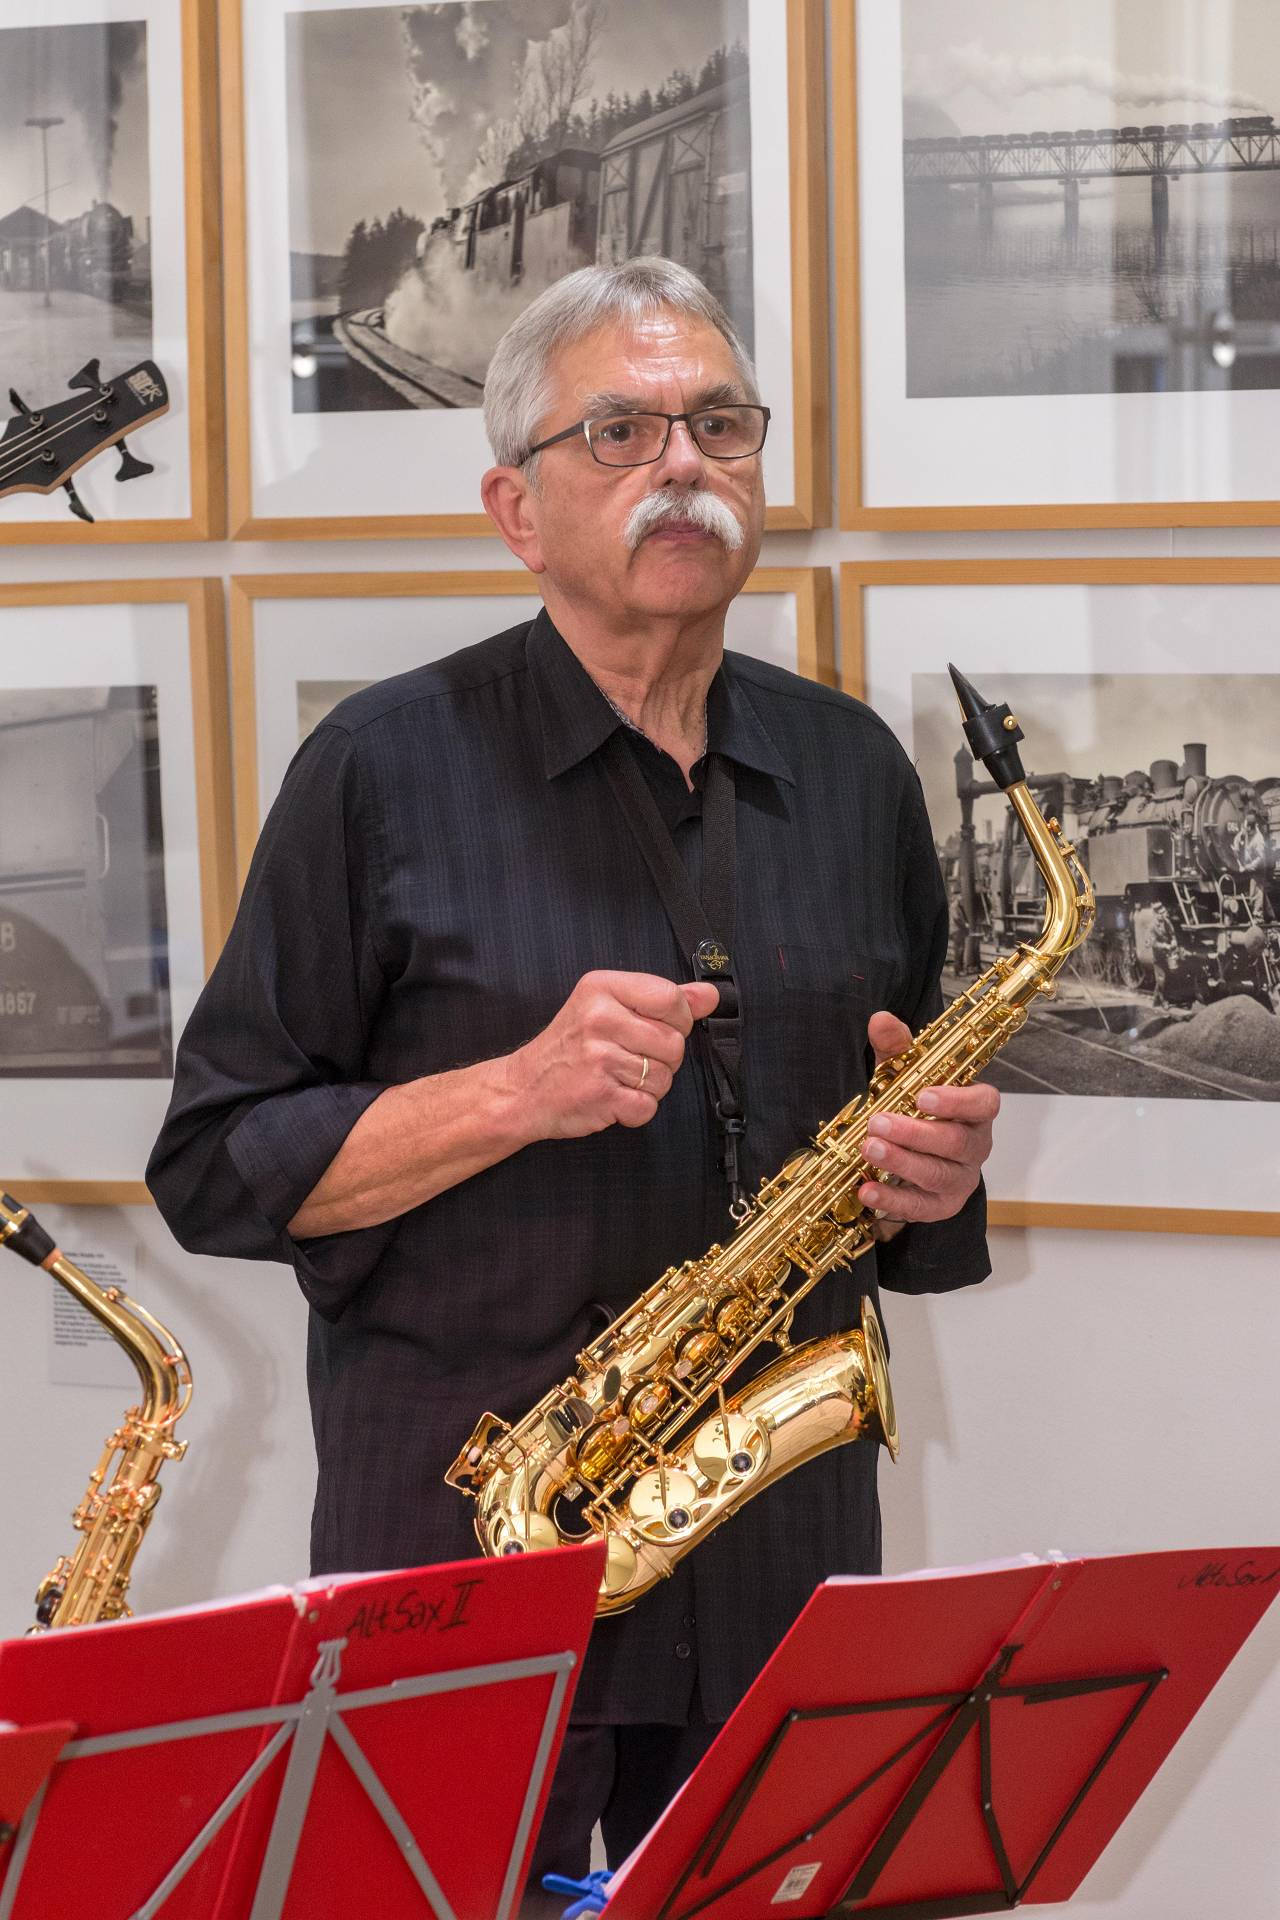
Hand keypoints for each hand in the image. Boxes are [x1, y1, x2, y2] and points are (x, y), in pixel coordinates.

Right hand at [506, 970, 720, 1140]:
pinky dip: (635, 1110)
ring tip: (618, 1078)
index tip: (657, 1027)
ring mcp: (599, 1057)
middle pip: (674, 1042)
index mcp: (602, 987)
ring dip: (648, 1086)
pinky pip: (647, 1106)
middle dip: (662, 1059)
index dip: (678, 1020)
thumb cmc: (569, 1047)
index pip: (671, 999)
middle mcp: (599, 1018)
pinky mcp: (600, 1094)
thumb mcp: (608, 1006)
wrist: (522, 1088)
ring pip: (664, 1077)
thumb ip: (663, 999)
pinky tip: (613, 1096)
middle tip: (629, 1058)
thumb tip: (709, 994)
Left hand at [858, 1010, 998, 1231]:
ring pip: (937, 1174)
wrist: (912, 1160)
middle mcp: (974, 1146)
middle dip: (915, 1132)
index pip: (984, 1104)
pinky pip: (920, 1208)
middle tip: (877, 1121)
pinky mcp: (940, 1207)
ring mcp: (959, 1179)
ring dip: (901, 1162)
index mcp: (974, 1111)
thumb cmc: (912, 1110)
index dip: (958, 1100)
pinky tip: (866, 1190)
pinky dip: (892, 1200)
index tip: (923, 1095)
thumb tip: (881, 1019)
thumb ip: (896, 1050)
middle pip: (956, 1142)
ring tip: (868, 1148)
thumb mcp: (903, 1077)